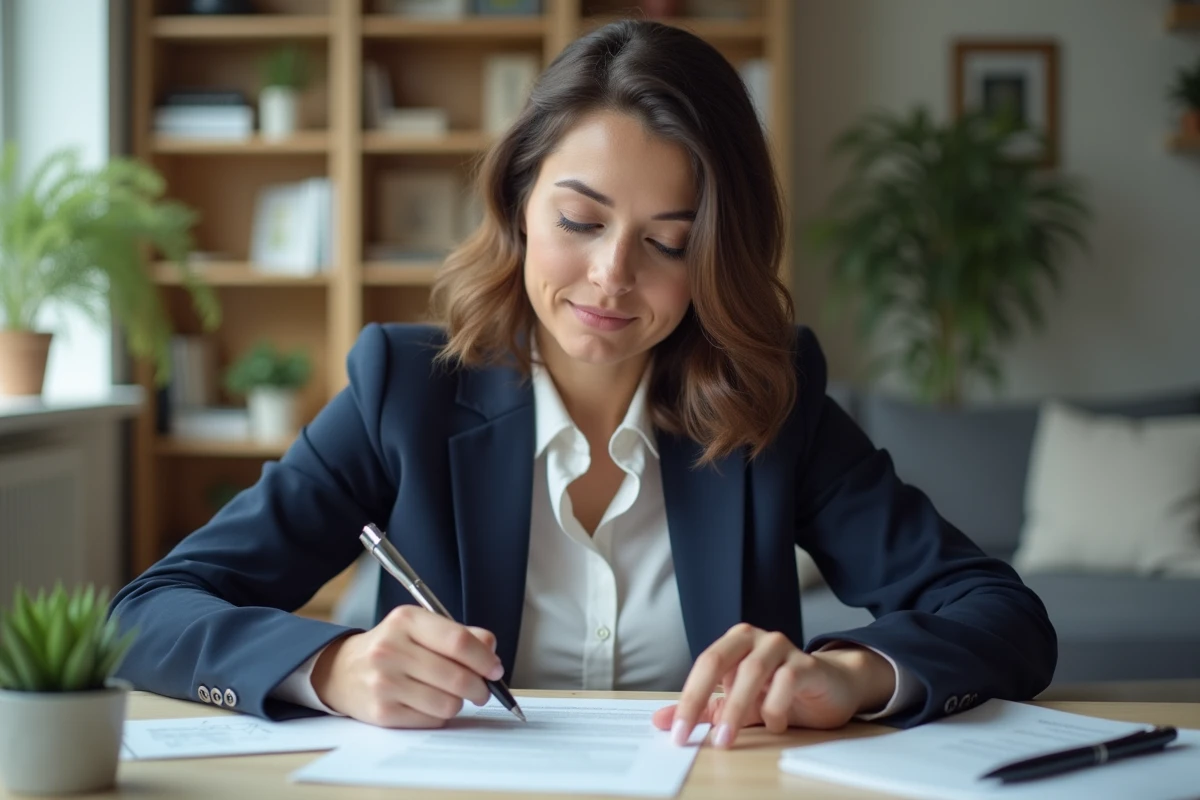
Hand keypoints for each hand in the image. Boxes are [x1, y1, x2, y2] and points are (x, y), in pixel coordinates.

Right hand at [310, 604, 503, 727]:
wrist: (342, 671)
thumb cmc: (392, 647)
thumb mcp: (421, 628)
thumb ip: (459, 635)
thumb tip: (491, 650)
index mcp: (406, 620)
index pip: (459, 641)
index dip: (485, 659)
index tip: (496, 669)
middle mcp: (391, 649)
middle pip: (457, 676)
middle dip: (480, 687)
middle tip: (482, 689)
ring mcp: (384, 682)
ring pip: (448, 703)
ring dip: (459, 703)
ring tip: (451, 695)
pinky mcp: (382, 712)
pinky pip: (432, 720)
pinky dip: (440, 715)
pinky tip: (429, 704)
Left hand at [650, 624, 894, 747]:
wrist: (831, 688)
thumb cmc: (782, 693)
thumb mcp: (739, 704)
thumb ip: (705, 710)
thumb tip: (663, 721)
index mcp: (734, 643)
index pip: (702, 666)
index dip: (686, 699)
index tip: (677, 734)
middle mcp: (754, 638)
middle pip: (716, 660)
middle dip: (698, 699)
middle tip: (689, 735)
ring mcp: (781, 646)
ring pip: (751, 671)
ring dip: (735, 709)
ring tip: (726, 739)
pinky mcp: (807, 663)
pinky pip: (786, 682)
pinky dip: (774, 708)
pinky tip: (774, 725)